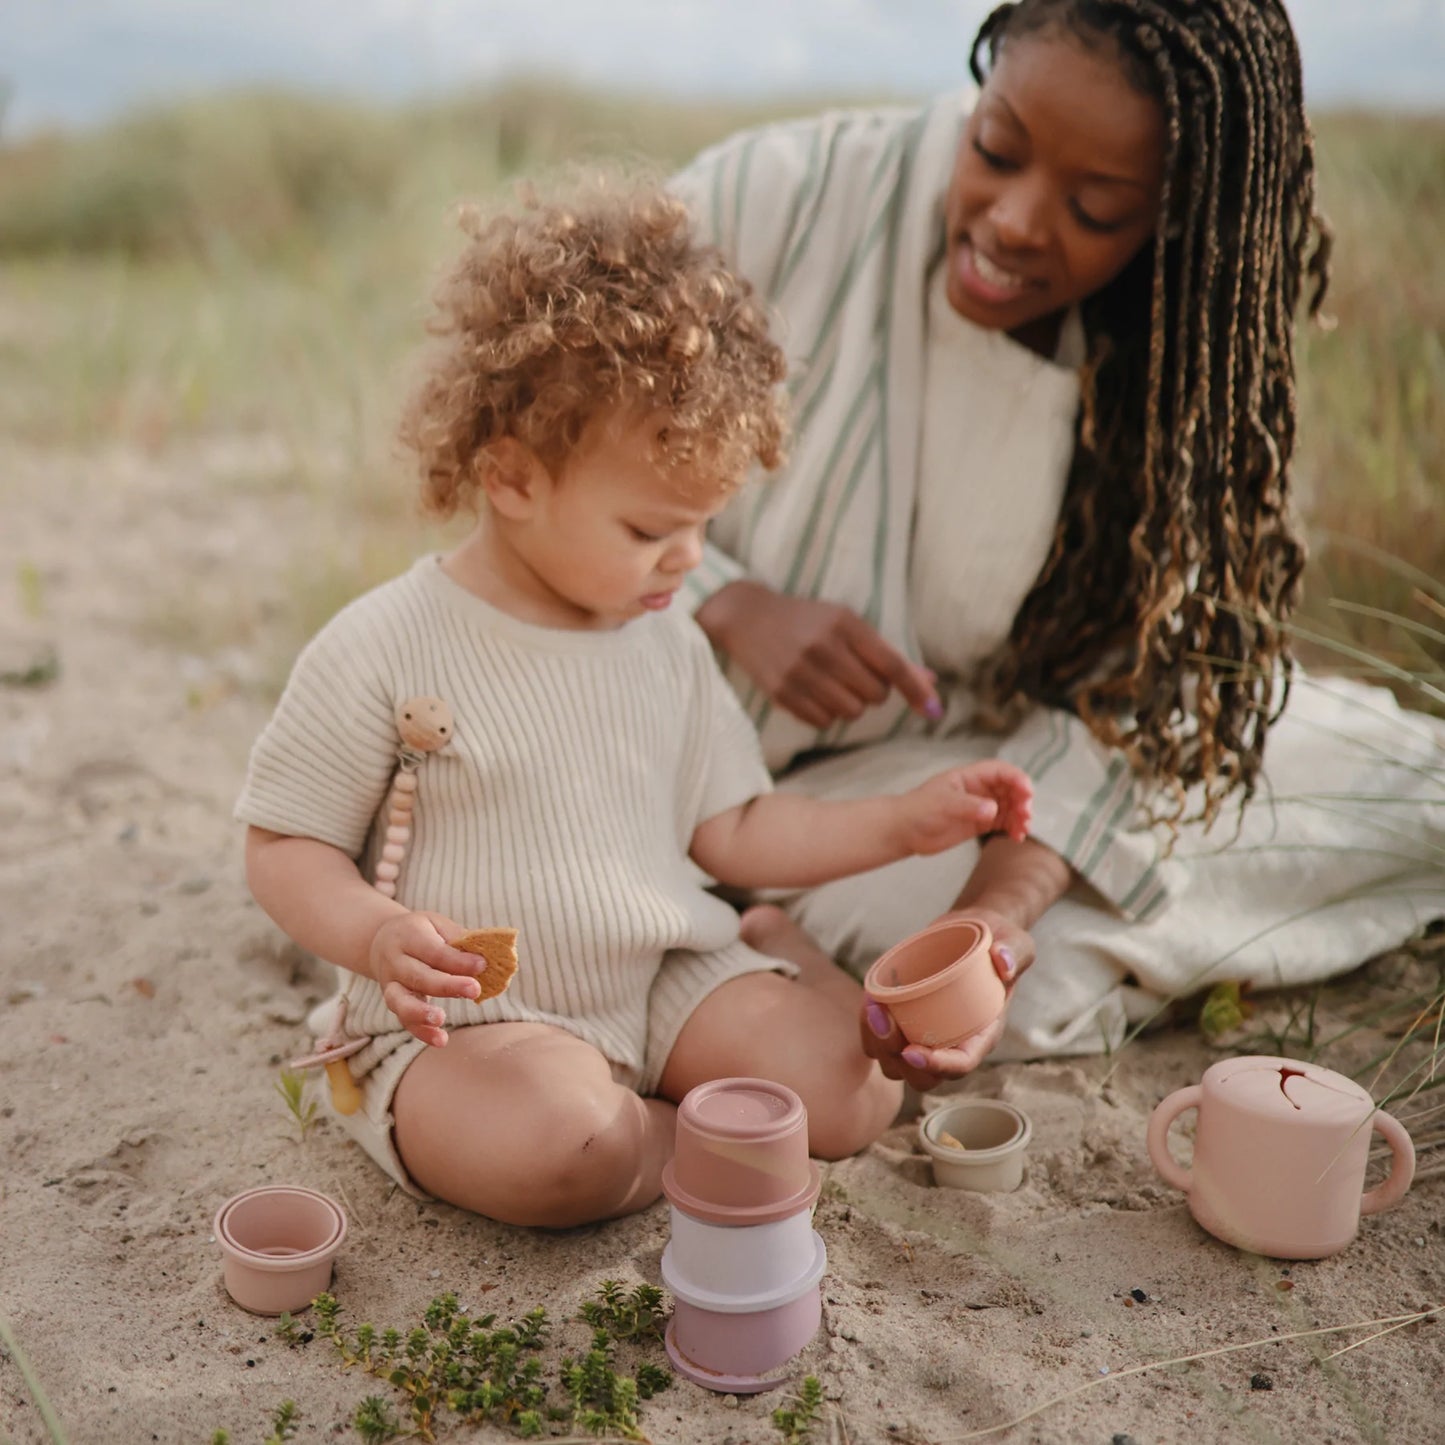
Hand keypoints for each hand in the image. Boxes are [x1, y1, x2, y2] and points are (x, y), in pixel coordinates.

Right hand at [369, 910, 487, 1046]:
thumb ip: (459, 939)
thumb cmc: (420, 932)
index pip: (434, 951)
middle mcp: (395, 960)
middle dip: (447, 985)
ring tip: (441, 1020)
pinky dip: (421, 1032)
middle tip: (474, 990)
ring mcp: (390, 983)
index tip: (482, 965)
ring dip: (421, 1012)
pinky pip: (404, 1019)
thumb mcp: (437, 924)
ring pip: (401, 1001)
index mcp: (409, 936)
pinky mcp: (392, 1001)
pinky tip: (440, 1039)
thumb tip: (488, 957)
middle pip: (419, 976)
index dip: (458, 960)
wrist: (380, 940)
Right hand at [697, 580, 939, 728]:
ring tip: (833, 684)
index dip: (916, 689)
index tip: (934, 709)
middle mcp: (822, 647)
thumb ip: (888, 655)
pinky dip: (826, 714)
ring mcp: (799, 672)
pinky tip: (814, 692)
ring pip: (851, 712)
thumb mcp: (847, 624)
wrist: (747, 617)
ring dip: (850, 704)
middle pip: (875, 695)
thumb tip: (931, 683)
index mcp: (844, 624)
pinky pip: (823, 722)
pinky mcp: (781, 693)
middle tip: (855, 676)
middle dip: (874, 692)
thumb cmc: (808, 620)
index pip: (891, 665)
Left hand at [858, 907, 1035, 1089]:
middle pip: (921, 1077)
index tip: (912, 1052)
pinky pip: (880, 1040)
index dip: (936, 1066)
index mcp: (981, 1035)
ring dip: (877, 1043)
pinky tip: (869, 999)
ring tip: (873, 1007)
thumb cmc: (999, 942)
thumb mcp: (1015, 943)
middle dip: (896, 1056)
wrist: (975, 933)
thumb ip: (1014, 952)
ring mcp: (926, 1035)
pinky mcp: (905, 1020)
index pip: (960, 1064)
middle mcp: (952, 1042)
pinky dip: (869, 1027)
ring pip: (894, 1063)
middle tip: (882, 1017)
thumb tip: (1002, 961)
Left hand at [897, 762, 1033, 855]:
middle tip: (1025, 815)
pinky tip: (1017, 837)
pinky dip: (1013, 828)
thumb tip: (993, 809)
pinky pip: (1002, 822)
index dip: (1016, 778)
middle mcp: (978, 789)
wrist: (904, 831)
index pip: (999, 771)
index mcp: (969, 777)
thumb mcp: (943, 804)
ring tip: (1022, 830)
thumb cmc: (919, 810)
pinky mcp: (978, 823)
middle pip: (1009, 788)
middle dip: (1022, 799)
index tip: (1027, 792)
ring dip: (1020, 816)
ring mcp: (979, 806)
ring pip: (1009, 806)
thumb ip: (969, 806)